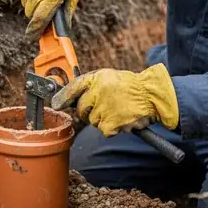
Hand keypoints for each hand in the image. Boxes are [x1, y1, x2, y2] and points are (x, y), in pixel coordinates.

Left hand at [51, 64, 178, 136]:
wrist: (151, 95)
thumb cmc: (131, 86)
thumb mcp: (110, 77)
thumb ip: (92, 85)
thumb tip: (70, 97)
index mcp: (97, 78)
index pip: (74, 88)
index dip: (62, 97)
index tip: (56, 104)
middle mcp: (98, 92)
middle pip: (81, 108)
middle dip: (89, 111)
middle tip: (104, 107)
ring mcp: (104, 108)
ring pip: (93, 120)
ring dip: (103, 119)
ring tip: (118, 110)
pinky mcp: (111, 123)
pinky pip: (104, 130)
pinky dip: (112, 128)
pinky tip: (122, 119)